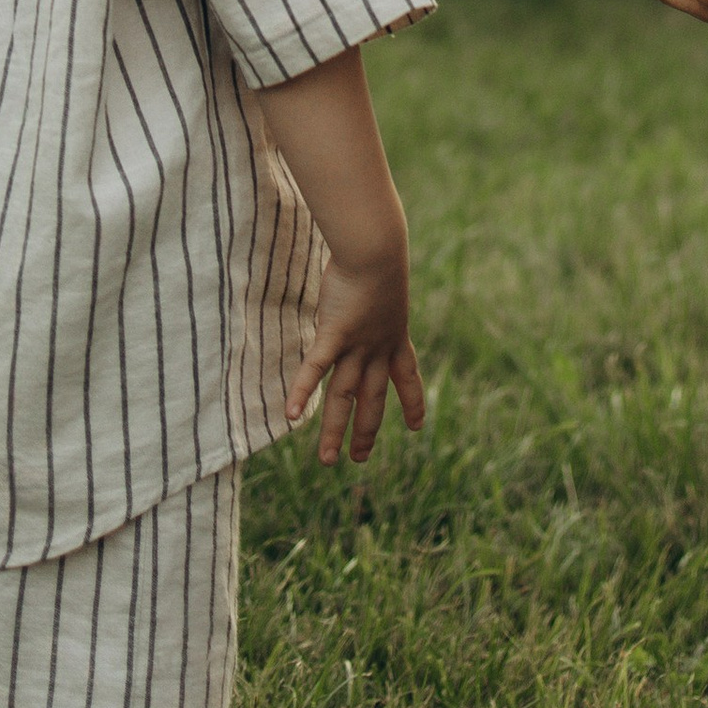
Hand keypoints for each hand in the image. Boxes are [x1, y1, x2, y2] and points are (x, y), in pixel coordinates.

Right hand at [284, 240, 425, 465]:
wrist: (377, 246)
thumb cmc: (377, 256)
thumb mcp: (384, 281)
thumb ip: (375, 296)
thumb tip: (369, 284)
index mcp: (396, 336)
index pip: (408, 377)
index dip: (412, 402)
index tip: (415, 426)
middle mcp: (379, 349)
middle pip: (373, 398)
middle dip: (367, 430)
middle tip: (359, 458)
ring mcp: (357, 345)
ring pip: (345, 396)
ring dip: (335, 430)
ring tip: (328, 461)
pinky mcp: (334, 334)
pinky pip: (316, 368)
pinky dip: (303, 391)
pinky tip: (292, 416)